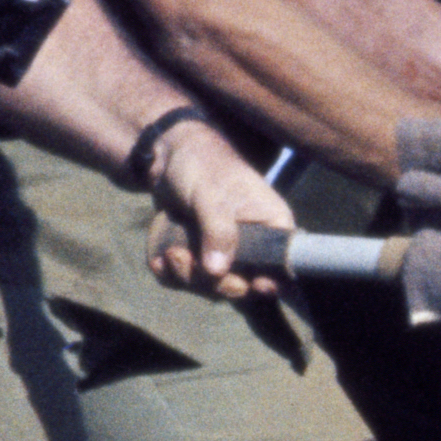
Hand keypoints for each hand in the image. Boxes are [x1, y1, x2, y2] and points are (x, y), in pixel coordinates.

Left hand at [145, 126, 292, 298]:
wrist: (167, 154)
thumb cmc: (202, 164)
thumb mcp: (211, 196)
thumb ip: (218, 232)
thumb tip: (218, 272)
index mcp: (272, 226)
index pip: (282, 266)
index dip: (270, 283)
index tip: (249, 284)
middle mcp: (254, 244)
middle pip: (244, 284)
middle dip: (212, 281)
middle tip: (183, 259)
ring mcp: (226, 251)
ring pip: (213, 285)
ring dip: (187, 277)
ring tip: (168, 253)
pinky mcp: (200, 254)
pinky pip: (189, 278)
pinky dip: (172, 275)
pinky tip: (158, 260)